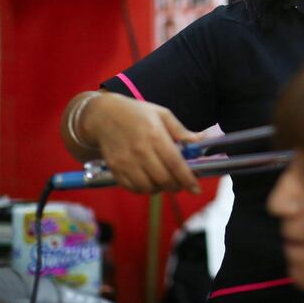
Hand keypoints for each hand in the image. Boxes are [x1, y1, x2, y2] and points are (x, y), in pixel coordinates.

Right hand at [81, 92, 203, 193]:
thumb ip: (181, 131)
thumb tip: (200, 142)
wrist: (103, 115)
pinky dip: (144, 189)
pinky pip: (133, 188)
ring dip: (161, 188)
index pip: (175, 164)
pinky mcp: (115, 169)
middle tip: (182, 182)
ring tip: (165, 180)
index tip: (196, 189)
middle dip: (177, 186)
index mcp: (155, 135)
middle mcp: (140, 151)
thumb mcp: (162, 114)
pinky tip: (149, 180)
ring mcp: (125, 162)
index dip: (188, 179)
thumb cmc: (136, 113)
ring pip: (148, 188)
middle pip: (164, 179)